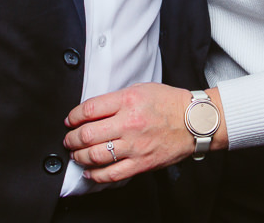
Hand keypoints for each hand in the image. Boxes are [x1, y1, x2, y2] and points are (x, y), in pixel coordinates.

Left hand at [63, 83, 202, 183]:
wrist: (194, 122)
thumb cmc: (169, 103)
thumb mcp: (140, 89)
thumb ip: (116, 99)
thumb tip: (92, 111)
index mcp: (128, 100)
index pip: (89, 109)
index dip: (73, 116)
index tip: (70, 120)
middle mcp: (129, 123)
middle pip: (88, 134)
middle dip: (72, 139)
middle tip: (69, 139)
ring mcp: (135, 145)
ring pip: (96, 155)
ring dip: (79, 156)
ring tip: (76, 154)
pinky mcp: (141, 163)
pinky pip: (112, 174)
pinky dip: (96, 175)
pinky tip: (90, 171)